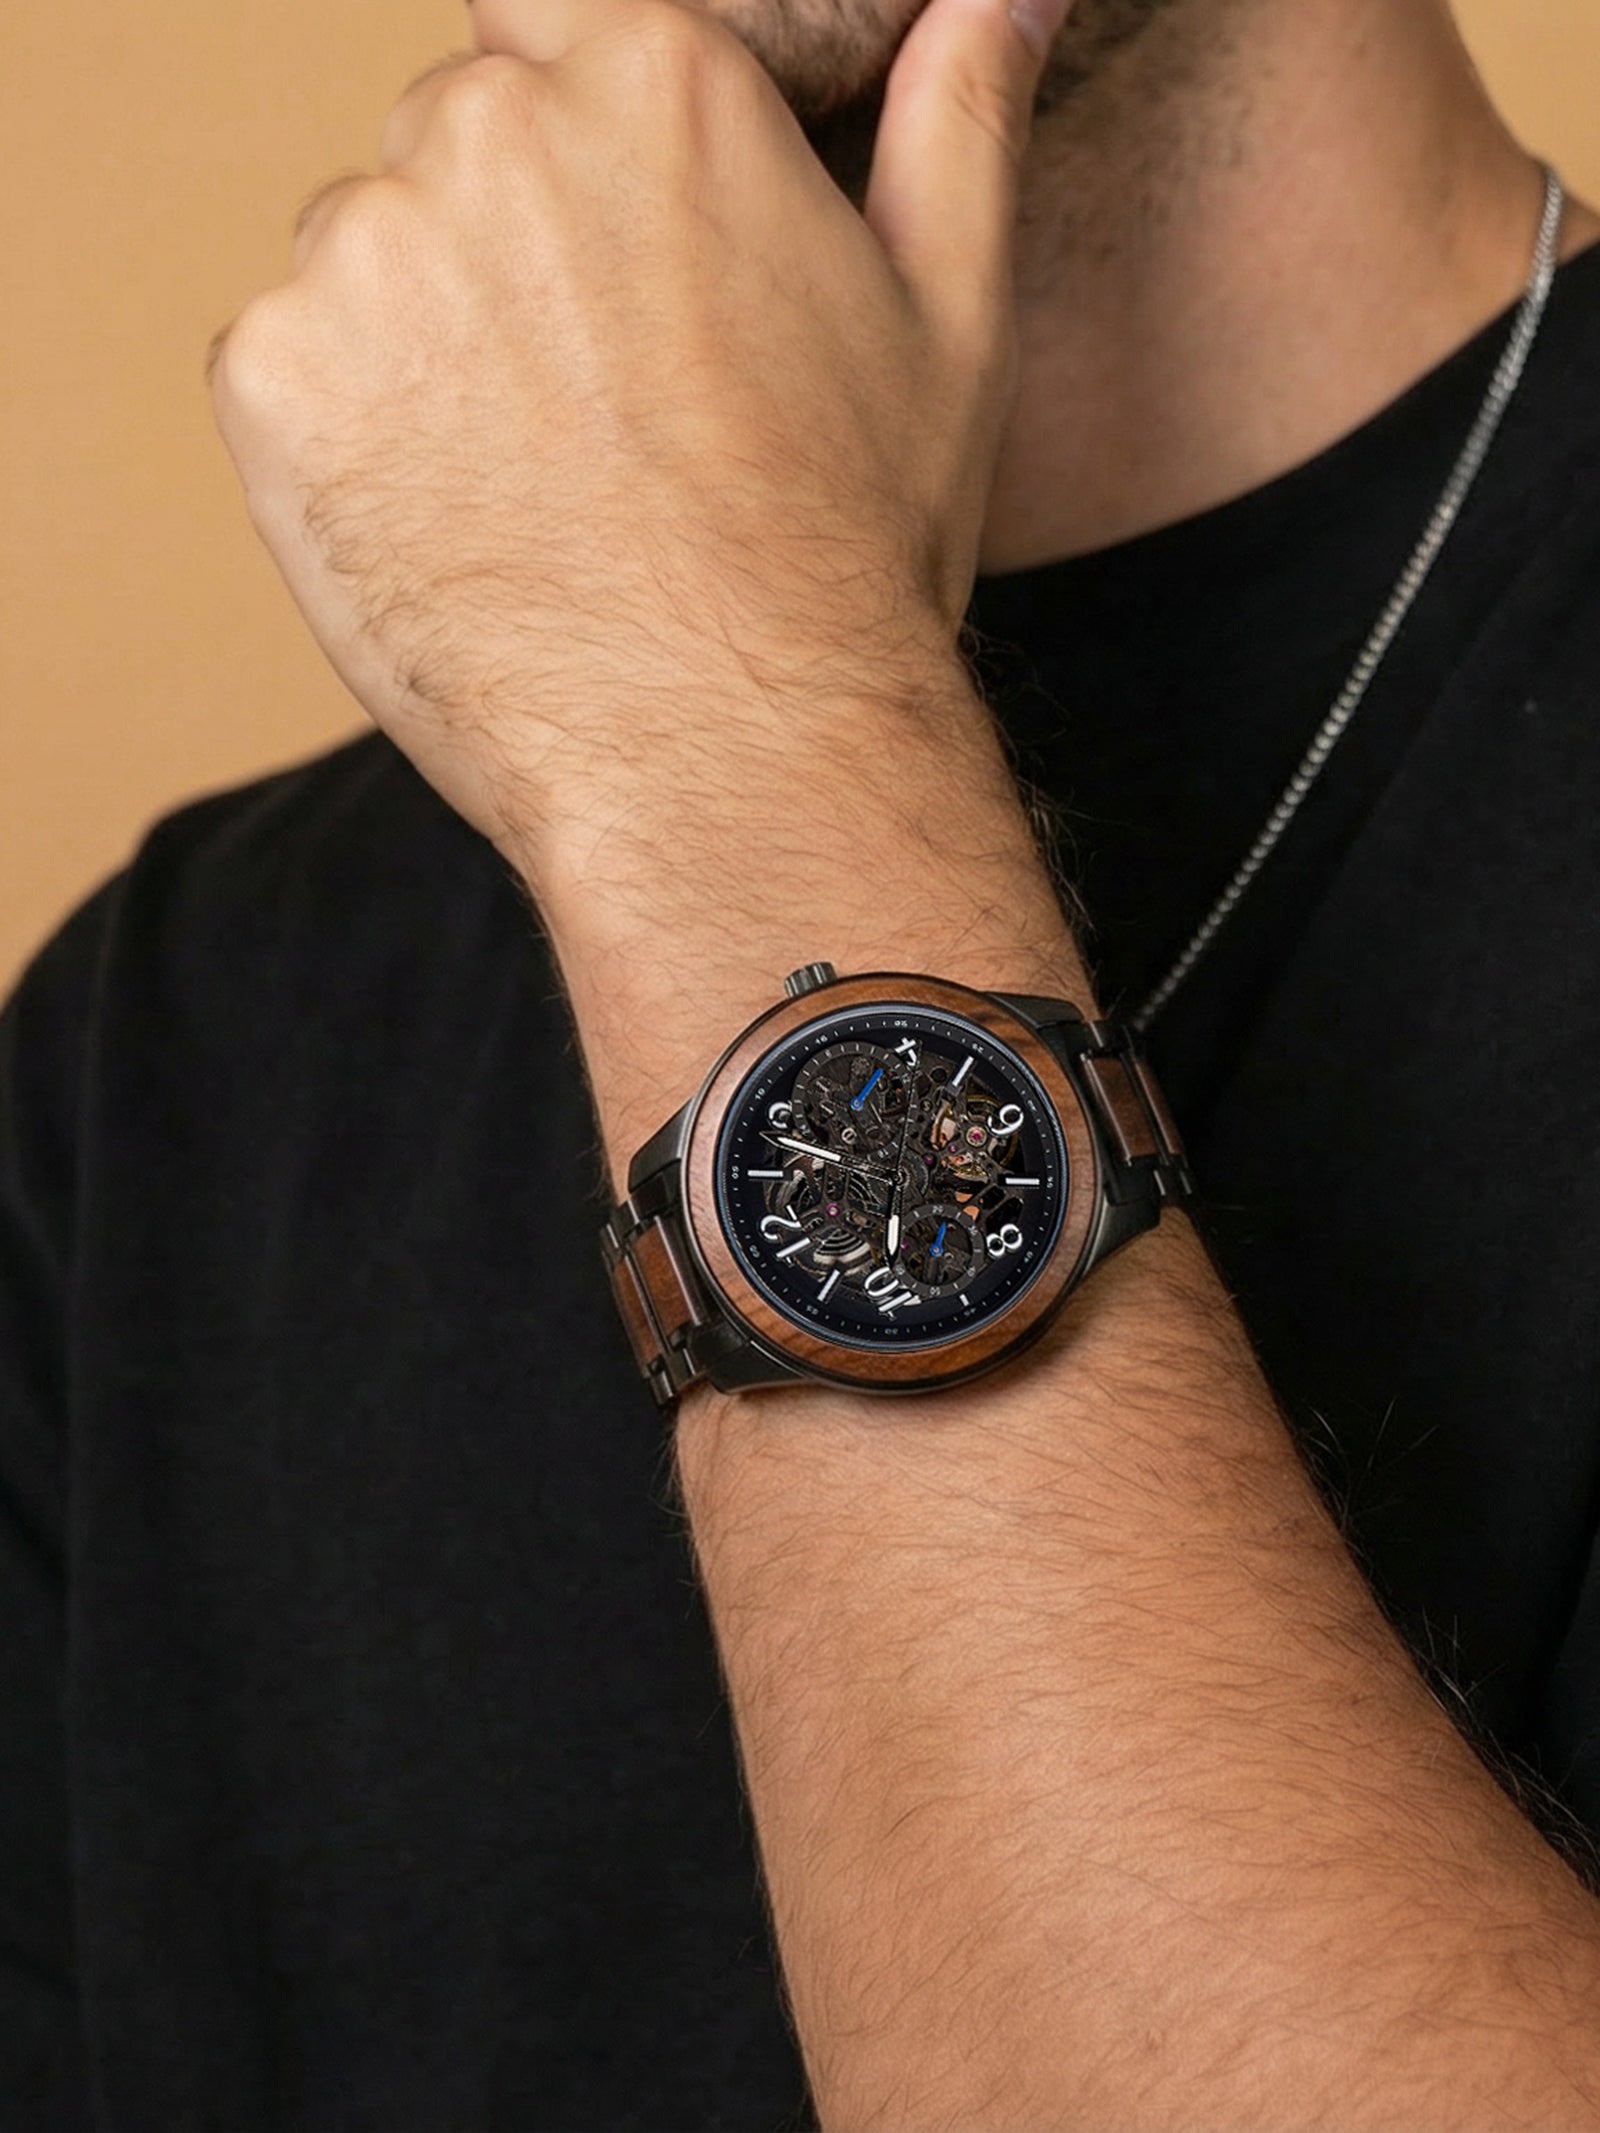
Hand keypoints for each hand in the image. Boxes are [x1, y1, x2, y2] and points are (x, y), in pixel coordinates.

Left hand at [207, 0, 1067, 874]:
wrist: (730, 753)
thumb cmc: (849, 552)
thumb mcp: (949, 320)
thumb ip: (961, 119)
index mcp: (656, 78)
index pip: (568, 49)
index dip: (597, 185)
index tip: (631, 294)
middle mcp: (489, 126)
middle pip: (461, 152)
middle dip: (514, 261)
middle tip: (603, 423)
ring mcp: (365, 250)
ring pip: (372, 261)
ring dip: (426, 348)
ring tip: (533, 491)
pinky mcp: (270, 375)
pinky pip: (294, 370)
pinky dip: (349, 439)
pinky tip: (454, 528)